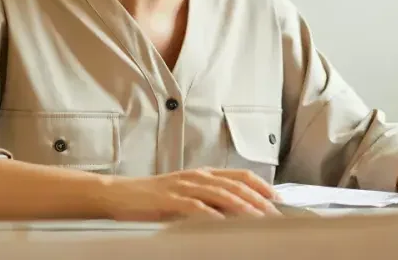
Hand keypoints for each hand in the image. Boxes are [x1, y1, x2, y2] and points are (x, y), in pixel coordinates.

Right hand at [97, 168, 281, 220]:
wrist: (119, 193)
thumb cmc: (152, 197)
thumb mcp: (185, 193)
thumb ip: (208, 198)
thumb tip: (234, 211)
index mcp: (203, 173)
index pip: (241, 176)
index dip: (262, 186)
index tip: (278, 200)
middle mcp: (197, 176)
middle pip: (236, 185)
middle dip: (258, 199)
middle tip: (275, 214)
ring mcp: (183, 187)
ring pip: (220, 194)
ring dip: (242, 206)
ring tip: (258, 218)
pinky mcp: (169, 199)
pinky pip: (195, 206)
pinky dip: (211, 214)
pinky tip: (223, 223)